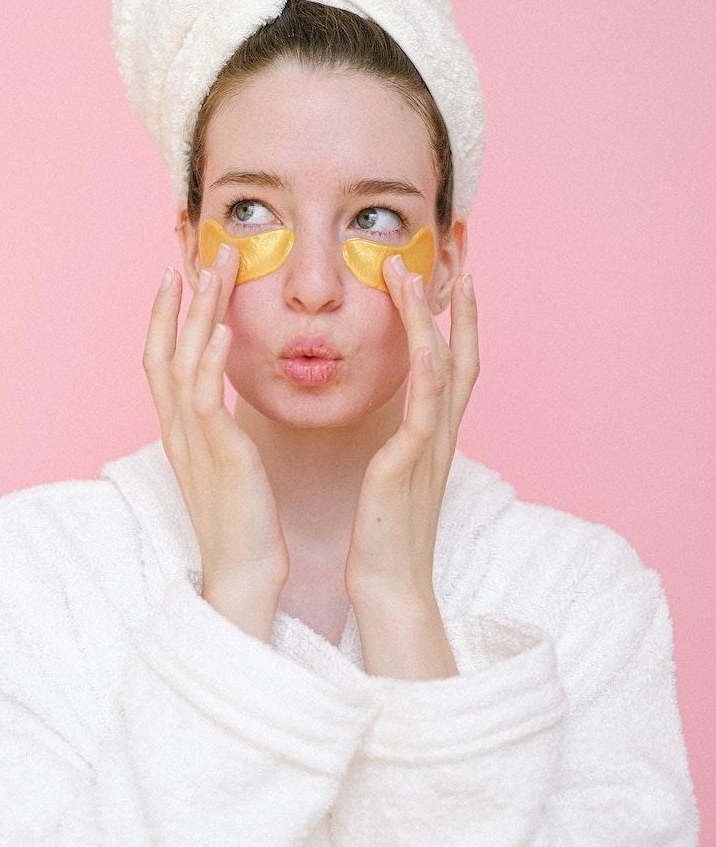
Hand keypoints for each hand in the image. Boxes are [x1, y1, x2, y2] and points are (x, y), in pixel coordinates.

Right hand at [143, 246, 289, 590]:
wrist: (244, 571)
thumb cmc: (242, 519)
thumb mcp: (226, 461)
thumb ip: (219, 426)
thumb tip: (226, 398)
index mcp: (180, 430)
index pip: (163, 359)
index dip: (167, 315)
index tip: (178, 275)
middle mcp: (178, 429)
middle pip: (168, 350)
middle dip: (182, 300)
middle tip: (202, 255)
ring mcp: (193, 441)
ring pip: (183, 363)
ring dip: (196, 314)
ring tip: (213, 272)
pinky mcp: (217, 456)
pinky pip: (205, 400)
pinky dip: (211, 361)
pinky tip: (223, 330)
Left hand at [343, 262, 479, 601]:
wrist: (389, 586)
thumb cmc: (384, 534)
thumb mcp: (393, 476)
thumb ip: (398, 443)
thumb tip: (390, 421)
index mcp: (434, 436)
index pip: (454, 367)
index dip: (458, 323)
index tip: (454, 281)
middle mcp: (441, 435)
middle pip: (462, 358)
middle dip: (458, 308)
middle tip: (453, 261)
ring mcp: (430, 449)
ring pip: (443, 372)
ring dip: (432, 322)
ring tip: (415, 279)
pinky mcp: (410, 466)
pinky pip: (426, 412)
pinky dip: (429, 374)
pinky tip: (426, 344)